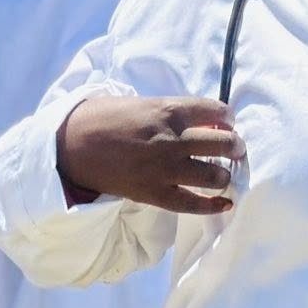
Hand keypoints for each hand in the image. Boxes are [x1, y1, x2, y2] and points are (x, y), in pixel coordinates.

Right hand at [56, 96, 243, 214]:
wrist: (71, 146)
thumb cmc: (104, 117)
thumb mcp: (142, 102)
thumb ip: (170, 111)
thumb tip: (198, 120)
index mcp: (168, 110)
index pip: (215, 111)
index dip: (227, 117)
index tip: (228, 122)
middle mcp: (171, 139)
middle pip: (222, 143)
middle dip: (235, 146)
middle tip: (236, 148)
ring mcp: (163, 168)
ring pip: (212, 174)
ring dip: (225, 173)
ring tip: (226, 173)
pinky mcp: (152, 193)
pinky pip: (190, 203)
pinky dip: (212, 205)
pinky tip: (226, 205)